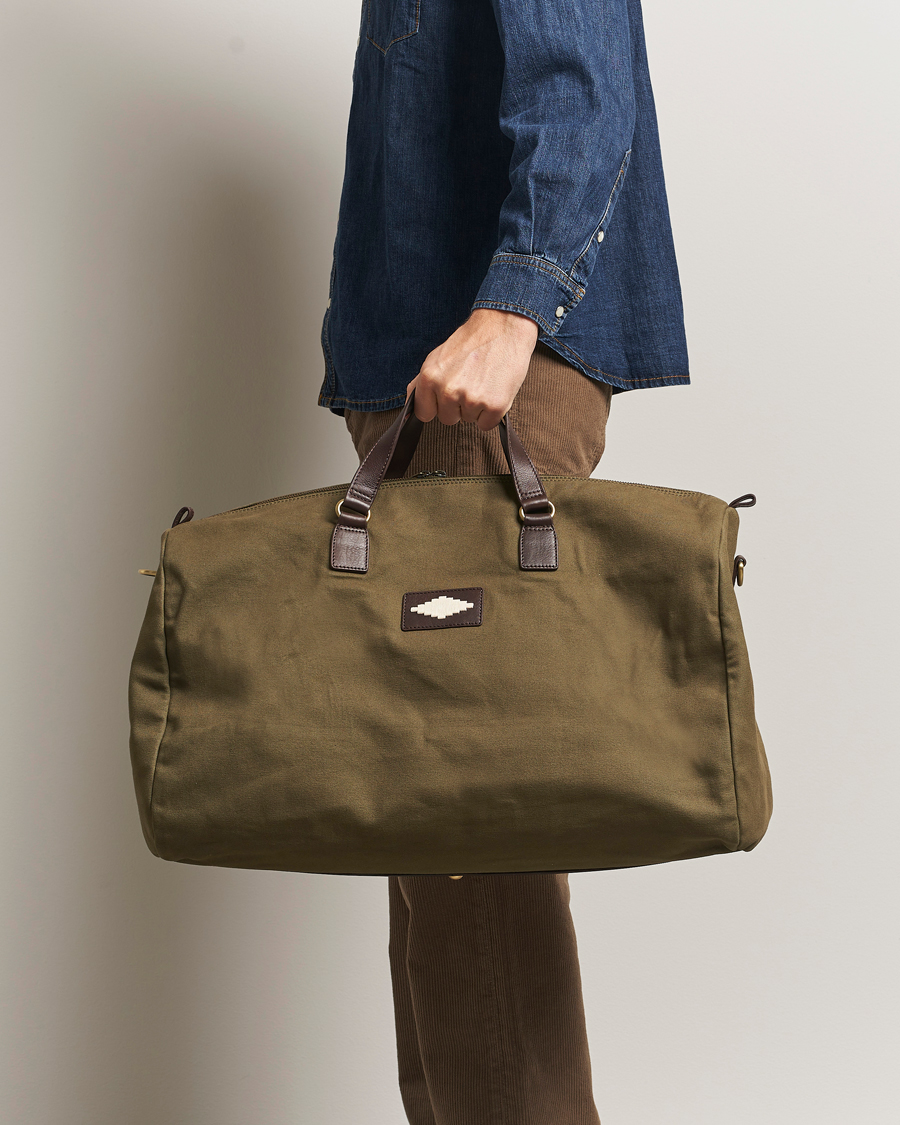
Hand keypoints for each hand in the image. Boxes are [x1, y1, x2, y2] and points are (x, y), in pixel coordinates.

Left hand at [406, 308, 538, 430]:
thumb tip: (409, 407)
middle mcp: (448, 390)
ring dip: (476, 407)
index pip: (424, 413)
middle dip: (458, 407)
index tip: (446, 397)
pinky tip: (494, 390)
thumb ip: (421, 383)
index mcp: (430, 378)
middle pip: (448, 419)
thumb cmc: (471, 342)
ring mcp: (471, 400)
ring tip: (483, 382)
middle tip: (470, 383)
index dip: (436, 406)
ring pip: (468, 420)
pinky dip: (491, 412)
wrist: (503, 327)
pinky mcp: (494, 406)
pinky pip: (486, 424)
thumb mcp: (437, 357)